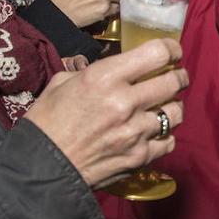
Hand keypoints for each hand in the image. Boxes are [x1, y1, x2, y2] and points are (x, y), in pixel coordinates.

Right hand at [25, 37, 186, 188]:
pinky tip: (155, 133)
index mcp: (104, 77)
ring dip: (173, 106)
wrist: (39, 169)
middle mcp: (125, 102)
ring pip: (176, 112)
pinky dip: (165, 136)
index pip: (157, 53)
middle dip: (178, 77)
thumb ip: (93, 71)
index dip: (171, 49)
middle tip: (175, 77)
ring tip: (165, 106)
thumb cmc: (46, 122)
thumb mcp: (62, 83)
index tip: (172, 52)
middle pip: (174, 82)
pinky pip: (169, 141)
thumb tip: (115, 68)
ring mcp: (135, 132)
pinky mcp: (139, 157)